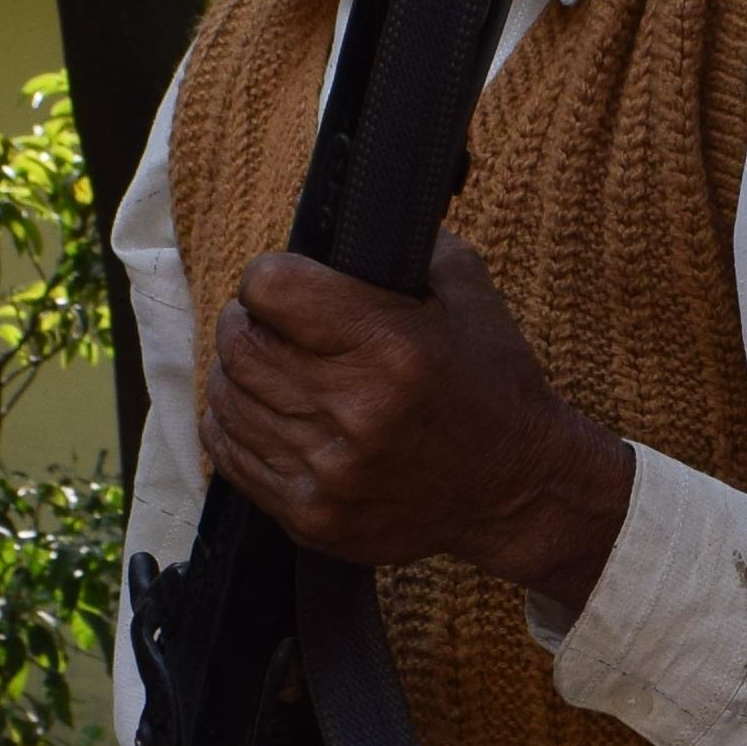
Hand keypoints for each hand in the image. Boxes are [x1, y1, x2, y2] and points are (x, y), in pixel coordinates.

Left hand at [199, 231, 632, 607]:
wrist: (518, 491)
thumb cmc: (491, 385)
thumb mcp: (468, 293)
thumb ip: (402, 247)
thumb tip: (333, 230)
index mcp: (392, 347)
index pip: (270, 288)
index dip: (269, 277)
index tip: (282, 284)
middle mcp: (356, 411)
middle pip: (240, 343)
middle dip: (244, 321)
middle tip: (264, 322)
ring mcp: (330, 471)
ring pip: (228, 400)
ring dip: (237, 374)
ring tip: (266, 367)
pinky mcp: (312, 515)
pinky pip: (231, 457)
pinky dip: (234, 426)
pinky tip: (263, 412)